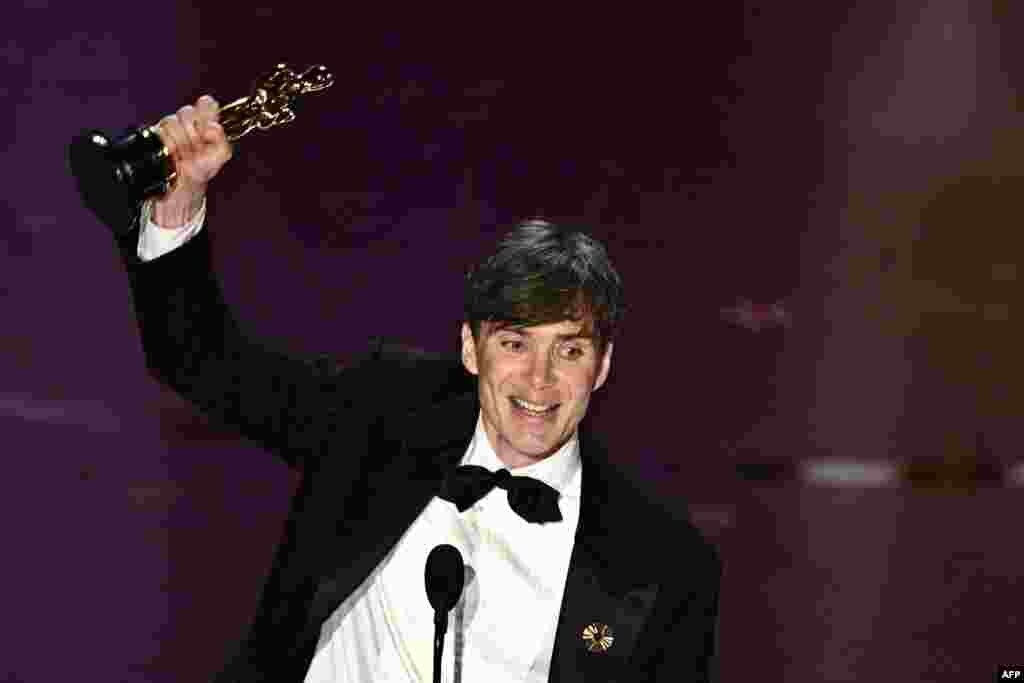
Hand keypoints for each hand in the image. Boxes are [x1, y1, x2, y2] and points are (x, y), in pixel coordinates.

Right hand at [151, 95, 232, 227]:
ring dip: (180, 141)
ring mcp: (168, 128)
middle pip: (187, 111)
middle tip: (195, 147)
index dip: (206, 112)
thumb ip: (223, 141)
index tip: (207, 129)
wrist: (181, 187)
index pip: (205, 103)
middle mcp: (185, 122)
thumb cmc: (201, 169)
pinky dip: (168, 144)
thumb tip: (214, 127)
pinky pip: (158, 132)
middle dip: (193, 132)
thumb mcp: (220, 157)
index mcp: (203, 122)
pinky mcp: (154, 136)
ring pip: (172, 121)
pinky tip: (172, 155)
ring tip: (183, 155)